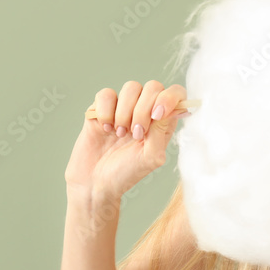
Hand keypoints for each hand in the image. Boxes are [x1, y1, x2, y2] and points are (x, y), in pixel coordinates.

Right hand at [64, 81, 188, 202]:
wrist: (94, 183)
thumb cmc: (125, 173)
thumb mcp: (151, 157)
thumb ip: (162, 131)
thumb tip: (172, 107)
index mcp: (163, 121)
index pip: (176, 93)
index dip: (169, 97)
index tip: (157, 115)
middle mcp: (145, 110)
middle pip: (153, 86)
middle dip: (143, 110)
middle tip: (135, 134)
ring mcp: (123, 107)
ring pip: (131, 87)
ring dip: (124, 112)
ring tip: (119, 134)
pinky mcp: (101, 108)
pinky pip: (105, 94)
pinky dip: (105, 111)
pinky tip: (105, 129)